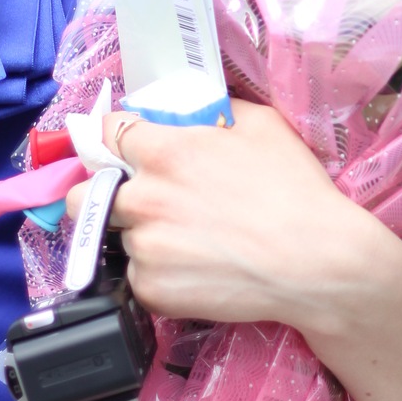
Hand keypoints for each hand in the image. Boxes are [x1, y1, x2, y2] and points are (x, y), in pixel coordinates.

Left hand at [65, 101, 401, 331]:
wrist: (317, 263)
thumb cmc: (295, 190)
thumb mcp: (262, 125)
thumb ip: (215, 111)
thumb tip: (195, 110)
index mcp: (164, 153)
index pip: (107, 133)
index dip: (116, 138)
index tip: (126, 148)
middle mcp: (143, 199)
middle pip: (85, 194)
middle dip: (102, 193)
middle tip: (132, 199)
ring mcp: (144, 248)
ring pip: (114, 239)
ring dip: (137, 236)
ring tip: (181, 240)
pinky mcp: (152, 290)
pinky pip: (136, 276)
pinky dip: (157, 273)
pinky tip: (193, 268)